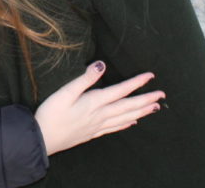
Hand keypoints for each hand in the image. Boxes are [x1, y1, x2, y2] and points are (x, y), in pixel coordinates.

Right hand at [35, 62, 164, 155]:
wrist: (43, 139)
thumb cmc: (51, 114)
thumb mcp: (65, 92)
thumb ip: (85, 78)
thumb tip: (101, 64)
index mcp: (95, 102)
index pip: (121, 90)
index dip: (137, 82)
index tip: (151, 76)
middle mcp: (100, 115)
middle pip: (128, 106)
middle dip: (146, 99)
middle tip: (162, 95)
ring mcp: (97, 125)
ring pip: (125, 117)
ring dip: (141, 112)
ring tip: (154, 107)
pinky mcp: (92, 133)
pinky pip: (115, 128)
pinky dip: (126, 123)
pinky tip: (133, 122)